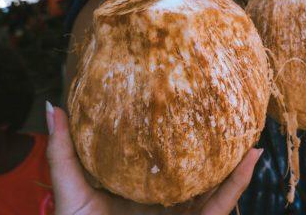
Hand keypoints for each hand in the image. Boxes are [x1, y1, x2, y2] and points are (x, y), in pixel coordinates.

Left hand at [45, 104, 262, 214]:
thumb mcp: (72, 189)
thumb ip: (64, 151)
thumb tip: (55, 106)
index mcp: (138, 190)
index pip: (160, 158)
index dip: (172, 133)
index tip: (182, 102)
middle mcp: (163, 202)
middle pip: (193, 170)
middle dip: (210, 144)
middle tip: (222, 110)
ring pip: (215, 185)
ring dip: (234, 160)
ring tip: (246, 129)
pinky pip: (222, 205)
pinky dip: (239, 183)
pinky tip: (250, 157)